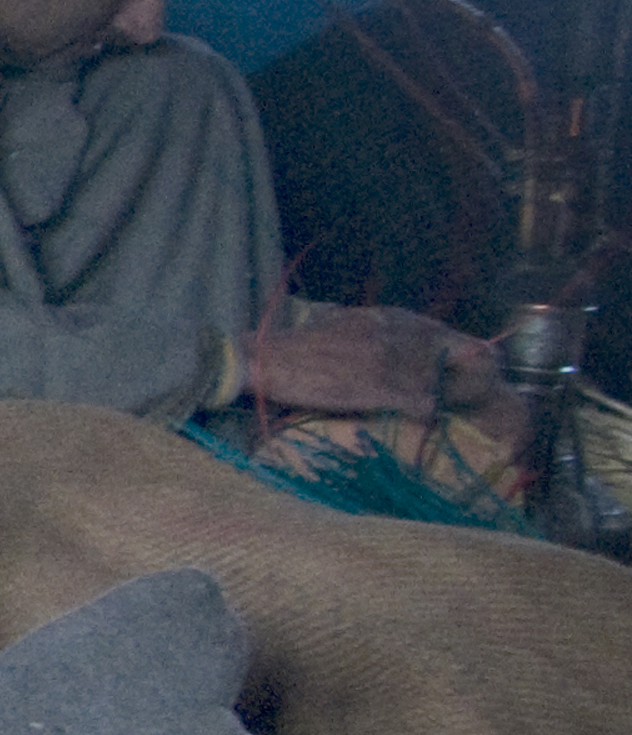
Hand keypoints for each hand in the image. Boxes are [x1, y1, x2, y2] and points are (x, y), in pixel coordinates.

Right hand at [239, 306, 497, 417]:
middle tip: (470, 392)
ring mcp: (386, 358)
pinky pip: (418, 399)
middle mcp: (392, 333)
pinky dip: (426, 410)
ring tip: (447, 408)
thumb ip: (368, 327)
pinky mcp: (377, 384)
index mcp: (384, 317)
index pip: (439, 331)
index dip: (458, 351)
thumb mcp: (339, 323)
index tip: (463, 368)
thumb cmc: (295, 347)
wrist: (264, 360)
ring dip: (447, 395)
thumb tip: (385, 335)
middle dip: (463, 374)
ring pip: (437, 378)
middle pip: (447, 353)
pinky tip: (425, 417)